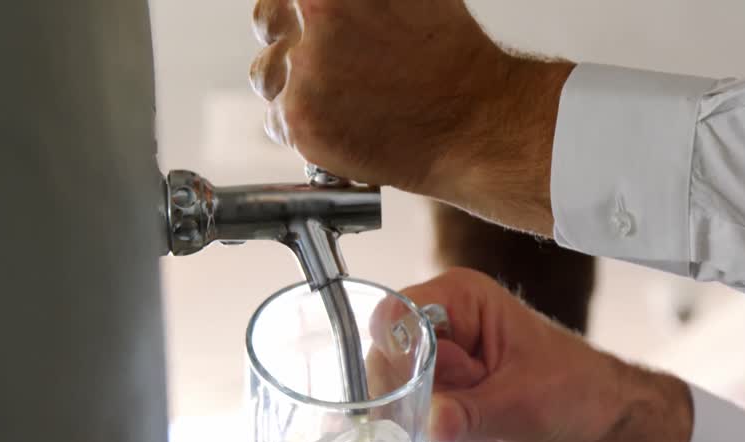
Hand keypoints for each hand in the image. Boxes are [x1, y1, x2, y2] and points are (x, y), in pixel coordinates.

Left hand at [249, 0, 572, 232]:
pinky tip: (348, 122)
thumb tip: (326, 1)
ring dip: (294, 84)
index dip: (298, 5)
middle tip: (331, 55)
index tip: (310, 17)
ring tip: (346, 96)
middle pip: (266, 20)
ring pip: (268, 75)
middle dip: (288, 35)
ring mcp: (304, 73)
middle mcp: (312, 21)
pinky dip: (306, 125)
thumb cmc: (454, 55)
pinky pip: (279, 121)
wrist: (478, 124)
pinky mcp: (302, 122)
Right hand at [367, 268, 692, 441]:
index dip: (399, 354)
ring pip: (388, 390)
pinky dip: (416, 431)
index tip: (420, 388)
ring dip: (415, 416)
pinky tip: (450, 436)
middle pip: (383, 355)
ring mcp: (434, 362)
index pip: (397, 314)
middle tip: (457, 411)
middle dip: (411, 392)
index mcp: (460, 298)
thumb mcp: (524, 403)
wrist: (596, 425)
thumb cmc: (575, 392)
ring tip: (467, 421)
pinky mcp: (434, 394)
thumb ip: (472, 413)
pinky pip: (401, 413)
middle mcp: (439, 324)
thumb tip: (432, 422)